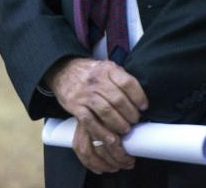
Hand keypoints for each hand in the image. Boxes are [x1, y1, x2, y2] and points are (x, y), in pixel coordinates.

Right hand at [45, 57, 147, 172]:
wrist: (63, 71)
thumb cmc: (90, 73)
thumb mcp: (106, 67)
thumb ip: (121, 78)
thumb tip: (140, 99)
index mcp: (107, 68)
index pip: (127, 83)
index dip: (138, 97)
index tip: (143, 107)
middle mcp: (96, 80)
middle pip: (118, 100)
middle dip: (130, 114)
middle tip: (134, 121)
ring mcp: (85, 94)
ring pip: (106, 112)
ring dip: (119, 124)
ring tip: (125, 129)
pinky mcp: (75, 106)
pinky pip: (90, 122)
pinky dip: (102, 132)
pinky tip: (110, 138)